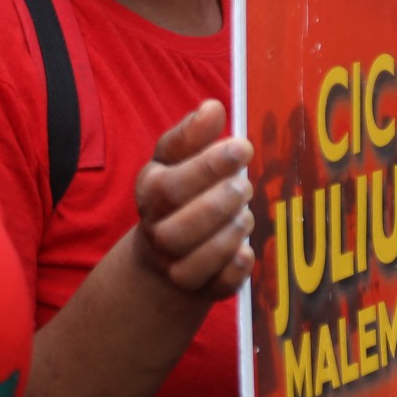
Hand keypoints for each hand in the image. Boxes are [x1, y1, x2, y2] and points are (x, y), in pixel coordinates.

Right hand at [135, 100, 254, 298]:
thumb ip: (193, 134)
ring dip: (226, 236)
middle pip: (177, 230)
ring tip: (245, 215)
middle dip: (217, 206)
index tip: (243, 147)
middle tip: (244, 185)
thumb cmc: (177, 191)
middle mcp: (158, 233)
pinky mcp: (201, 288)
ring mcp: (176, 266)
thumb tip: (213, 107)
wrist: (165, 250)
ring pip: (194, 262)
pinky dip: (233, 270)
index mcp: (150, 193)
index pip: (171, 185)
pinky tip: (246, 252)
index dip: (208, 167)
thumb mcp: (177, 158)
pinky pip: (216, 287)